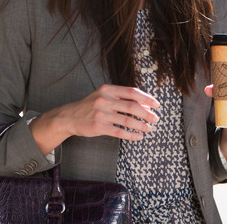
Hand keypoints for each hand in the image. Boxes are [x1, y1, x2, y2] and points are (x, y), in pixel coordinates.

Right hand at [33, 84, 159, 142]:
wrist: (69, 117)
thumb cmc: (91, 106)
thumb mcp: (104, 96)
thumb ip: (122, 98)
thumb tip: (145, 105)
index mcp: (108, 89)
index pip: (132, 92)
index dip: (146, 98)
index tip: (156, 105)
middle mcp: (104, 100)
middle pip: (132, 106)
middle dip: (147, 114)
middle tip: (155, 119)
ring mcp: (100, 114)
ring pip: (127, 120)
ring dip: (141, 125)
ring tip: (148, 128)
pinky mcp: (98, 127)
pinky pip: (119, 132)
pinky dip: (131, 135)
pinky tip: (138, 136)